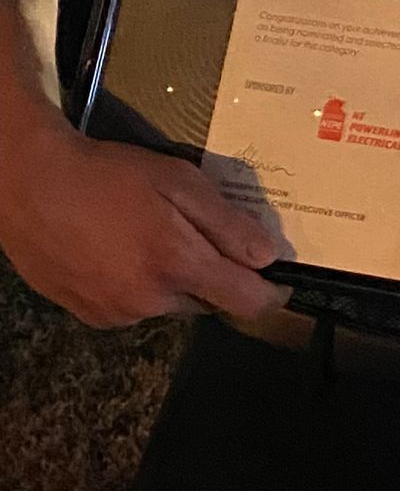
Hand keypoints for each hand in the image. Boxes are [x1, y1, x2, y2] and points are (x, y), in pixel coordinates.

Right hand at [0, 119, 288, 328]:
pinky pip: (132, 307)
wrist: (32, 186)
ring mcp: (116, 314)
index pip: (245, 303)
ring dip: (170, 280)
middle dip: (210, 274)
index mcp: (178, 266)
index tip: (276, 279)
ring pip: (167, 304)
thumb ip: (226, 224)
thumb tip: (268, 258)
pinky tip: (119, 251)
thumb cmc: (109, 175)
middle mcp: (150, 302)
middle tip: (191, 232)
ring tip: (146, 236)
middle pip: (206, 301)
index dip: (268, 293)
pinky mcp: (89, 315)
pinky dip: (136, 286)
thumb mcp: (178, 181)